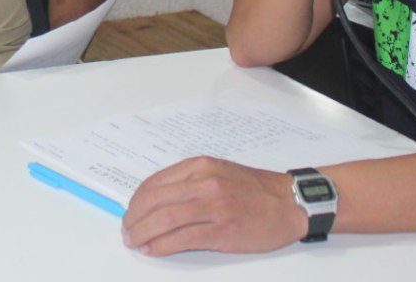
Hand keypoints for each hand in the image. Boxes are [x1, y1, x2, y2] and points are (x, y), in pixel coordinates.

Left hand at [122, 157, 305, 255]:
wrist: (288, 202)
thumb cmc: (256, 189)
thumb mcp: (220, 172)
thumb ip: (191, 181)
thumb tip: (159, 199)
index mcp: (202, 166)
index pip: (156, 182)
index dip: (137, 200)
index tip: (131, 212)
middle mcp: (205, 182)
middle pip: (155, 200)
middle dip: (134, 218)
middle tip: (127, 231)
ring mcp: (213, 206)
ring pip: (165, 219)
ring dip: (143, 233)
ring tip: (134, 242)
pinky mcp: (222, 231)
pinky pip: (183, 239)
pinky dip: (162, 246)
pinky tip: (153, 249)